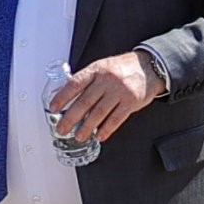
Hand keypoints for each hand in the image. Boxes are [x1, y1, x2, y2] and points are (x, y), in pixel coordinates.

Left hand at [45, 48, 164, 145]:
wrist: (149, 66)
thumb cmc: (122, 68)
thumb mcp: (102, 67)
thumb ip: (87, 80)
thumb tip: (67, 97)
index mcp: (96, 70)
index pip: (75, 84)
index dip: (62, 97)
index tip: (53, 108)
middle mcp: (107, 80)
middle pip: (85, 101)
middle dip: (71, 118)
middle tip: (62, 129)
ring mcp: (120, 91)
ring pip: (99, 112)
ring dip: (87, 127)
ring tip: (79, 136)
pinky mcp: (131, 101)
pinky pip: (116, 119)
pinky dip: (106, 129)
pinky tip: (99, 136)